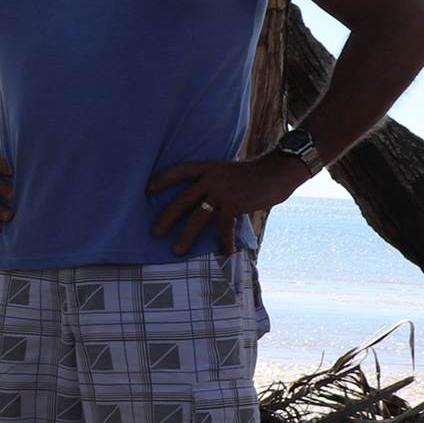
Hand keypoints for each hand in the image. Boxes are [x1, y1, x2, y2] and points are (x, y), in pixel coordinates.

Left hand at [148, 155, 307, 255]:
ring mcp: (222, 192)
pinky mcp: (234, 204)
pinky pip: (224, 228)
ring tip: (176, 251)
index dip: (162, 179)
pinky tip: (226, 254)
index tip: (147, 189)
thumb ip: (212, 181)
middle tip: (155, 232)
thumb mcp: (226, 171)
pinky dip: (225, 243)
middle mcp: (211, 179)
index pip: (179, 170)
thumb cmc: (251, 175)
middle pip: (182, 199)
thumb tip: (199, 199)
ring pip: (197, 217)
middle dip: (167, 217)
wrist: (276, 172)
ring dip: (186, 236)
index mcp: (207, 168)